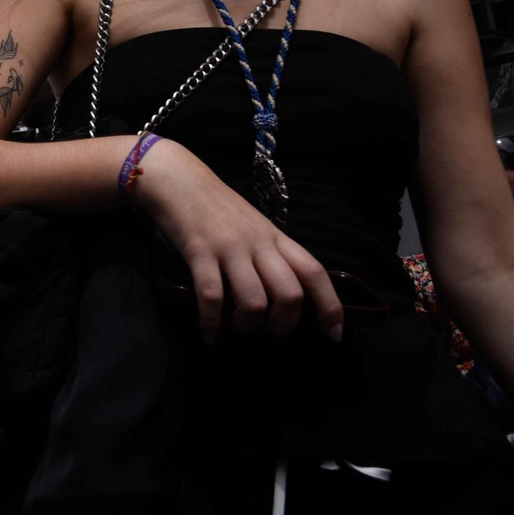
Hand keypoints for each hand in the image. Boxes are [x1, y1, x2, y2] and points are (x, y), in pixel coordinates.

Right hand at [131, 139, 344, 344]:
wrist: (178, 180)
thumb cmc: (215, 205)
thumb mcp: (254, 226)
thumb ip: (270, 254)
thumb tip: (284, 294)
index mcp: (275, 237)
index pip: (314, 272)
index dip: (330, 306)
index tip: (335, 335)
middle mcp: (258, 243)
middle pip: (289, 294)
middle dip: (284, 324)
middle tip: (271, 332)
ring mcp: (229, 248)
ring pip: (254, 301)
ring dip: (248, 325)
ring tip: (238, 326)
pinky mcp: (199, 252)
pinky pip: (211, 297)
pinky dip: (211, 323)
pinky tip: (209, 334)